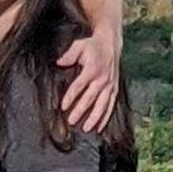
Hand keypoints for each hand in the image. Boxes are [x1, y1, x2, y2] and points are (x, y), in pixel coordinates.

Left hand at [56, 20, 122, 137]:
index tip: (63, 107)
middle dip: (80, 110)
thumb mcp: (79, 45)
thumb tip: (58, 62)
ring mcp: (110, 85)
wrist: (110, 43)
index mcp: (92, 69)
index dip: (71, 96)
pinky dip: (105, 117)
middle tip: (71, 121)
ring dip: (94, 118)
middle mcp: (102, 79)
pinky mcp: (114, 89)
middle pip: (90, 98)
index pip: (79, 85)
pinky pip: (110, 105)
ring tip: (86, 128)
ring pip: (102, 105)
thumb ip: (69, 55)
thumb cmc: (92, 45)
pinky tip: (100, 127)